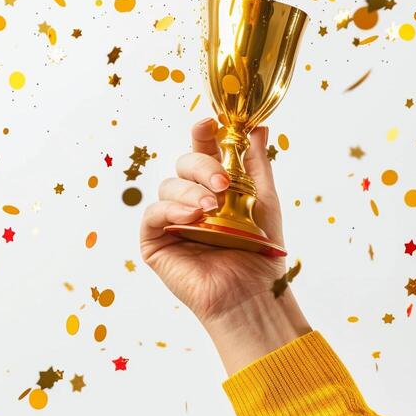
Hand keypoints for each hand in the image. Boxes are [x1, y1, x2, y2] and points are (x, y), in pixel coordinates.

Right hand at [140, 118, 310, 374]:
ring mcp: (172, 218)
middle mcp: (191, 198)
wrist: (252, 293)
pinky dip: (171, 209)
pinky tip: (191, 217)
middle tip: (223, 184)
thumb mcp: (263, 198)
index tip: (210, 122)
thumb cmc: (260, 250)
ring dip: (191, 191)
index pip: (204, 148)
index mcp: (215, 185)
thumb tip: (259, 126)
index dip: (203, 132)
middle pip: (184, 162)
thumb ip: (256, 162)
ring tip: (212, 209)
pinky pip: (152, 213)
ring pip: (169, 184)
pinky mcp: (156, 241)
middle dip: (203, 166)